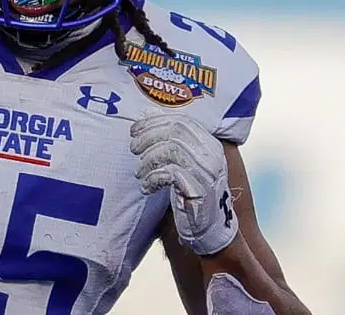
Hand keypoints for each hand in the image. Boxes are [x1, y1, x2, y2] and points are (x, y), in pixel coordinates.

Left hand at [129, 109, 237, 255]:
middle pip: (174, 132)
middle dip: (148, 137)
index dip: (154, 122)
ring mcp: (207, 172)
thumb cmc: (191, 194)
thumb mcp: (185, 163)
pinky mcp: (198, 189)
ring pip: (170, 150)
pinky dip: (152, 178)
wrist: (211, 230)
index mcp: (210, 144)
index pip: (181, 121)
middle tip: (133, 148)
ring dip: (148, 160)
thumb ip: (172, 142)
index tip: (134, 130)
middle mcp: (211, 154)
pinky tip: (147, 187)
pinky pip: (169, 173)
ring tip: (140, 173)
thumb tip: (148, 115)